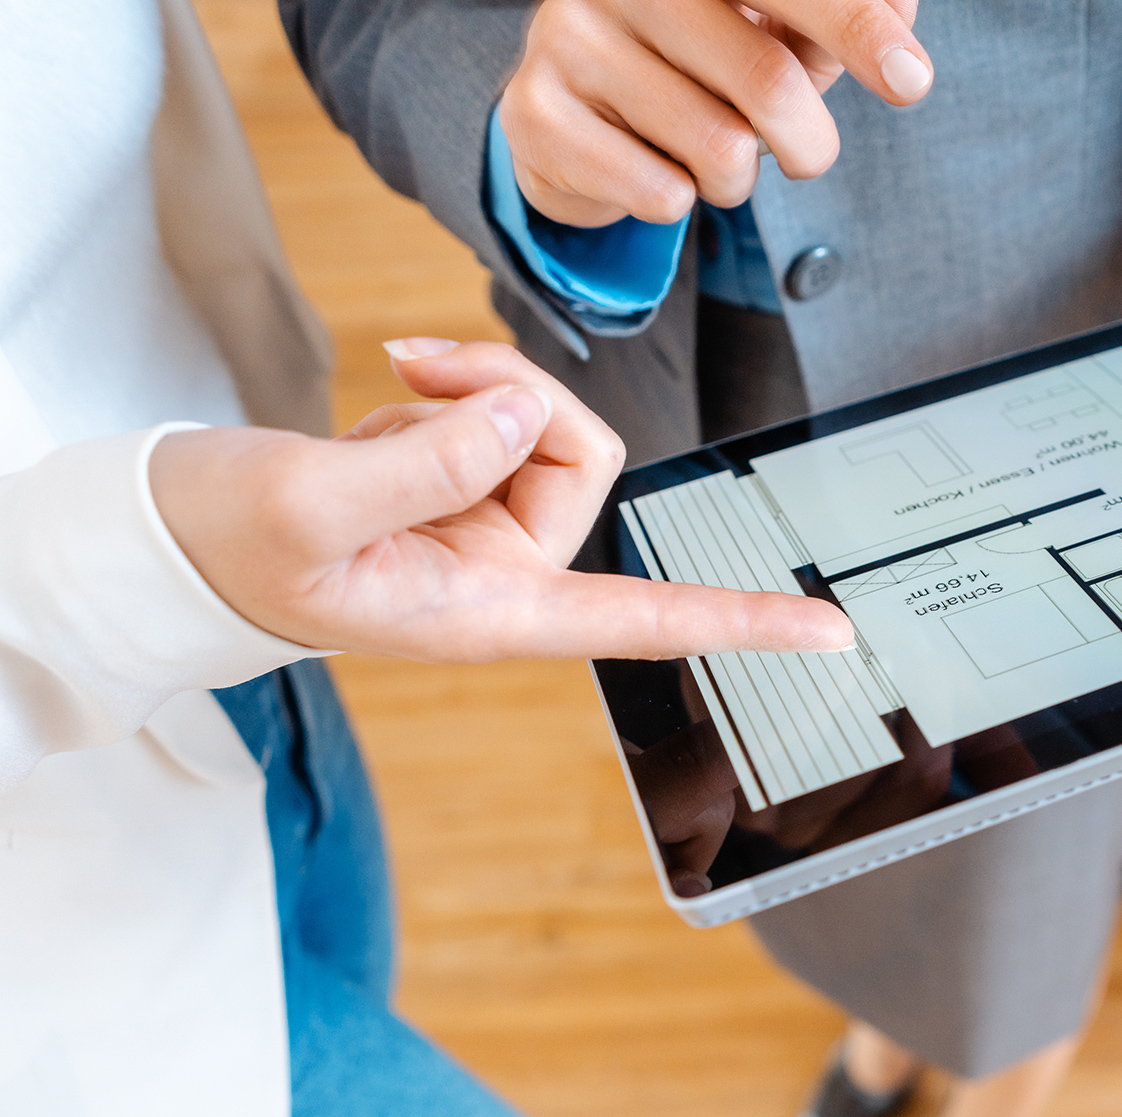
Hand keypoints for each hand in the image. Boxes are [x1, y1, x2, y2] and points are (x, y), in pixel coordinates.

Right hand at [149, 339, 853, 661]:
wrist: (171, 529)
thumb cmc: (226, 543)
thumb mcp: (309, 506)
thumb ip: (427, 461)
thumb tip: (521, 411)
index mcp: (491, 614)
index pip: (645, 619)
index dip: (743, 624)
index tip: (835, 632)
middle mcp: (508, 573)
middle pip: (584, 452)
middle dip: (510, 391)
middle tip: (416, 366)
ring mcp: (489, 527)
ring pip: (542, 420)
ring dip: (472, 385)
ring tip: (386, 393)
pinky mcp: (465, 482)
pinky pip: (495, 409)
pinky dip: (444, 391)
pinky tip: (382, 416)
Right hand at [499, 0, 932, 227]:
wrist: (579, 114)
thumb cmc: (703, 62)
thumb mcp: (784, 32)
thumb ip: (850, 18)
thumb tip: (901, 15)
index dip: (857, 27)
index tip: (911, 80)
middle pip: (767, 81)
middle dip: (809, 144)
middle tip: (804, 155)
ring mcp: (569, 36)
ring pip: (719, 150)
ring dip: (737, 178)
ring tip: (708, 151)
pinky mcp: (536, 111)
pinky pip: (660, 194)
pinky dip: (678, 202)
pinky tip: (651, 168)